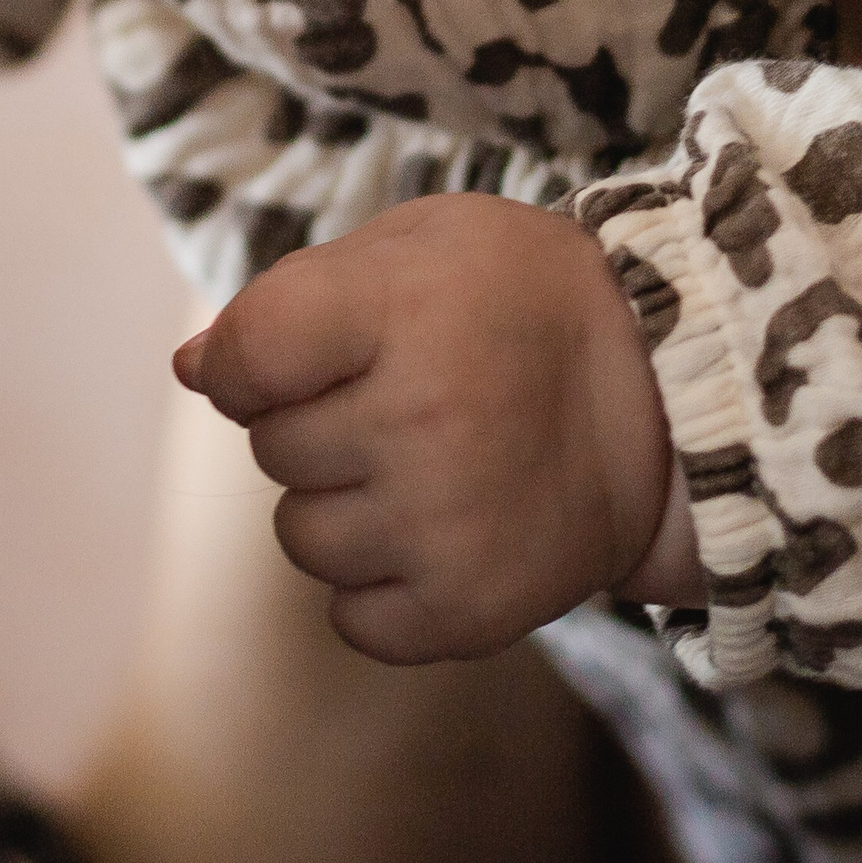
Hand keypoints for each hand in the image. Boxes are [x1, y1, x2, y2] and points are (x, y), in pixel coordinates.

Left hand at [174, 194, 679, 662]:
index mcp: (399, 311)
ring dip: (347, 502)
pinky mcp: (469, 610)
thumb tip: (193, 367)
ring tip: (431, 461)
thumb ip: (297, 296)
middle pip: (273, 447)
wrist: (668, 394)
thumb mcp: (422, 244)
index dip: (249, 362)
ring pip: (302, 536)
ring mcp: (443, 525)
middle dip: (317, 419)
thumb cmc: (522, 299)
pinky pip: (353, 618)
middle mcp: (418, 422)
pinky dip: (383, 583)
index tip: (297, 355)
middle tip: (410, 393)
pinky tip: (440, 528)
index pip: (245, 359)